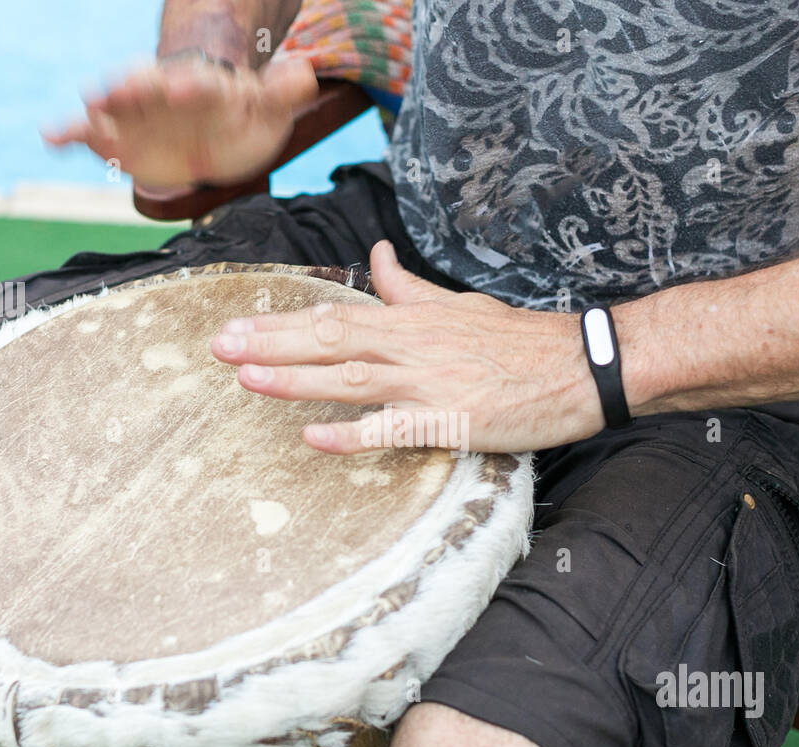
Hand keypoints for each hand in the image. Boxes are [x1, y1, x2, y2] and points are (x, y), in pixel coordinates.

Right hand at [42, 55, 316, 187]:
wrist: (211, 137)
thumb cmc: (240, 120)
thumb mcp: (268, 111)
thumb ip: (283, 94)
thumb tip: (306, 74)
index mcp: (201, 87)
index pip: (197, 83)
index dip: (192, 85)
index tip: (185, 87)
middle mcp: (161, 94)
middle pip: (145, 86)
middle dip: (132, 87)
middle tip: (115, 90)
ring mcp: (135, 114)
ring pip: (113, 106)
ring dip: (98, 108)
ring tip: (85, 110)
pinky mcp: (114, 138)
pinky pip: (88, 132)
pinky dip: (69, 133)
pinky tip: (50, 136)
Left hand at [209, 242, 604, 453]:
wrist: (580, 366)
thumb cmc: (521, 340)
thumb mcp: (459, 304)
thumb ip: (408, 289)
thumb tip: (375, 257)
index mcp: (411, 319)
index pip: (334, 315)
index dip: (281, 321)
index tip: (235, 325)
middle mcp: (411, 346)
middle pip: (329, 339)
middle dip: (270, 342)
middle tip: (218, 346)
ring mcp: (428, 383)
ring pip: (349, 378)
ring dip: (294, 378)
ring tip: (246, 378)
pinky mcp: (450, 421)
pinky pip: (392, 429)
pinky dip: (352, 433)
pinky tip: (312, 437)